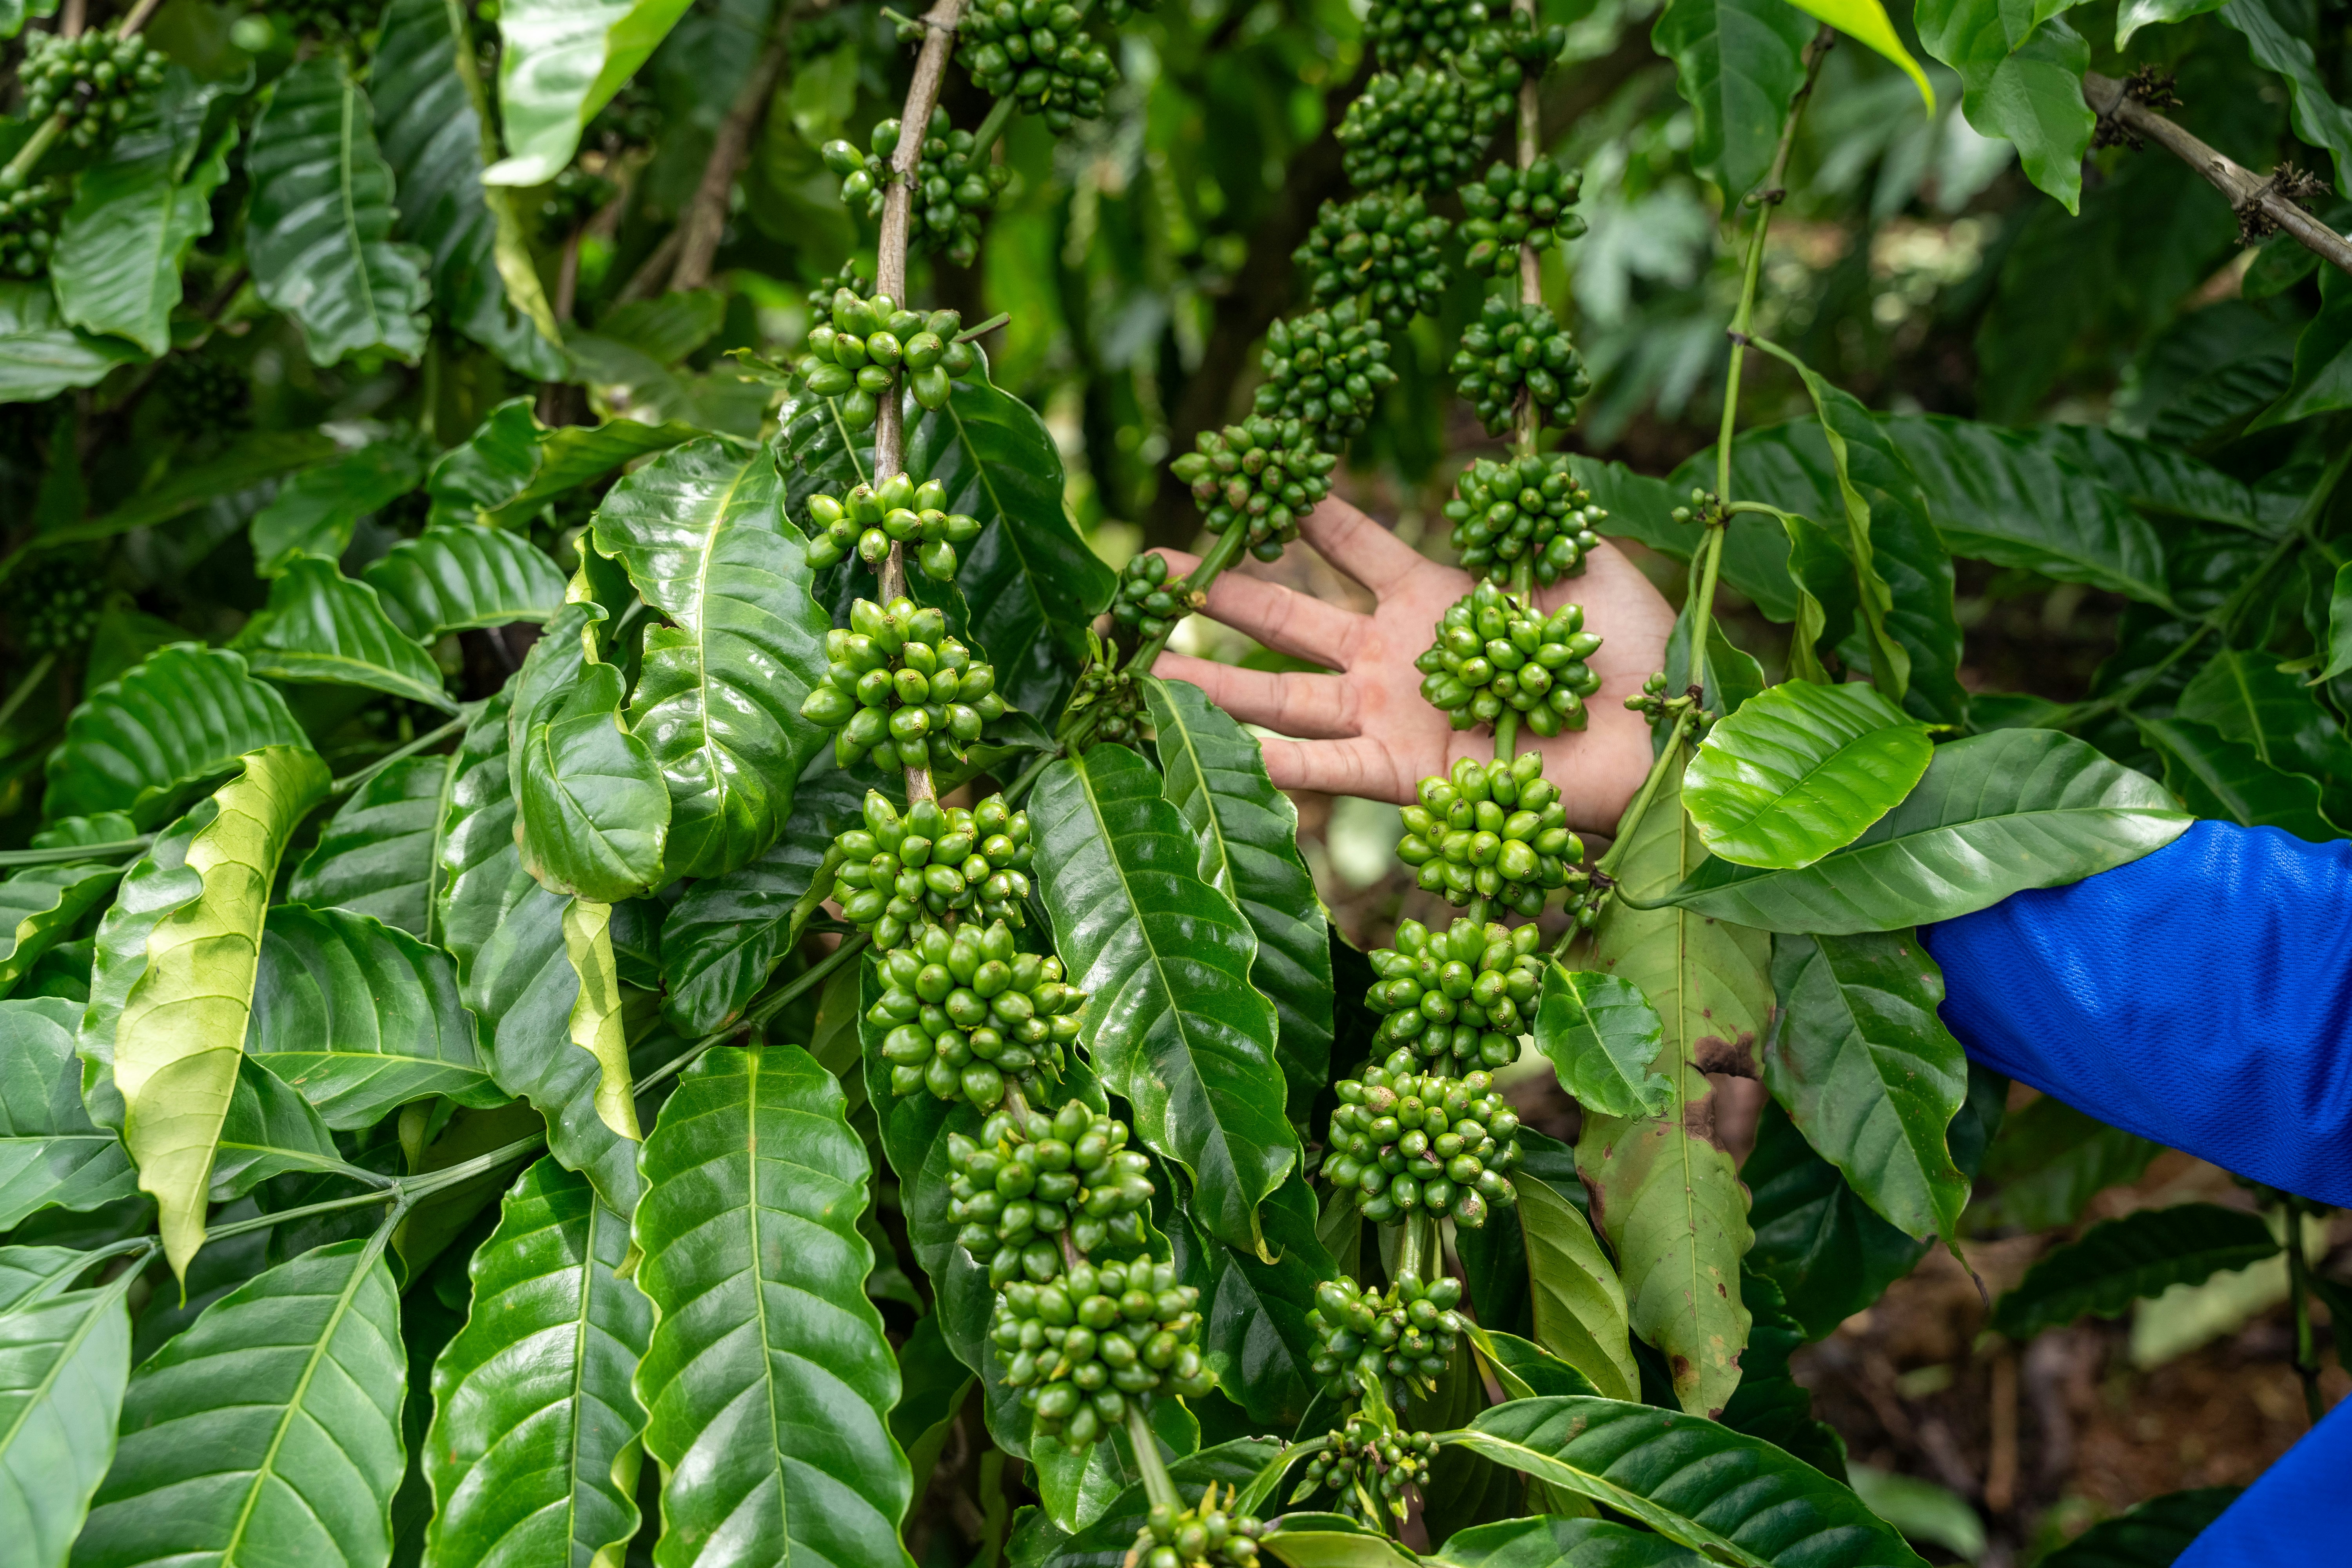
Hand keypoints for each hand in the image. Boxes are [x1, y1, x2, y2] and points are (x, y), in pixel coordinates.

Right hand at [1151, 496, 1675, 834]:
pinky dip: (1264, 765)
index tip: (1237, 472)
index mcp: (1433, 591)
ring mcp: (1393, 716)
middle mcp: (1395, 655)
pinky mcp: (1406, 774)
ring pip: (1279, 696)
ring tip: (1139, 668)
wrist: (1663, 732)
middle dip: (1214, 593)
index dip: (1292, 508)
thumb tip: (1477, 464)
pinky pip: (1321, 770)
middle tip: (1146, 570)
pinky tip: (1202, 755)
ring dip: (1207, 685)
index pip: (1344, 539)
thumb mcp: (1573, 553)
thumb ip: (1515, 515)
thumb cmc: (1630, 642)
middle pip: (1284, 617)